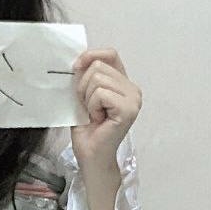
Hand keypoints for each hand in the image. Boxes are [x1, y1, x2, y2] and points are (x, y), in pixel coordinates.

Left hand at [71, 48, 141, 164]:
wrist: (91, 155)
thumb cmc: (88, 129)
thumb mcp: (84, 95)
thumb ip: (85, 76)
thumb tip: (80, 60)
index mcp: (124, 83)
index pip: (111, 54)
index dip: (91, 56)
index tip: (77, 67)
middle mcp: (133, 89)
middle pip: (99, 66)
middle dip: (84, 86)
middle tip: (89, 107)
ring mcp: (133, 99)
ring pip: (98, 79)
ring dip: (88, 99)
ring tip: (94, 114)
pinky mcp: (128, 108)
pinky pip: (100, 94)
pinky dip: (92, 107)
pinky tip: (99, 119)